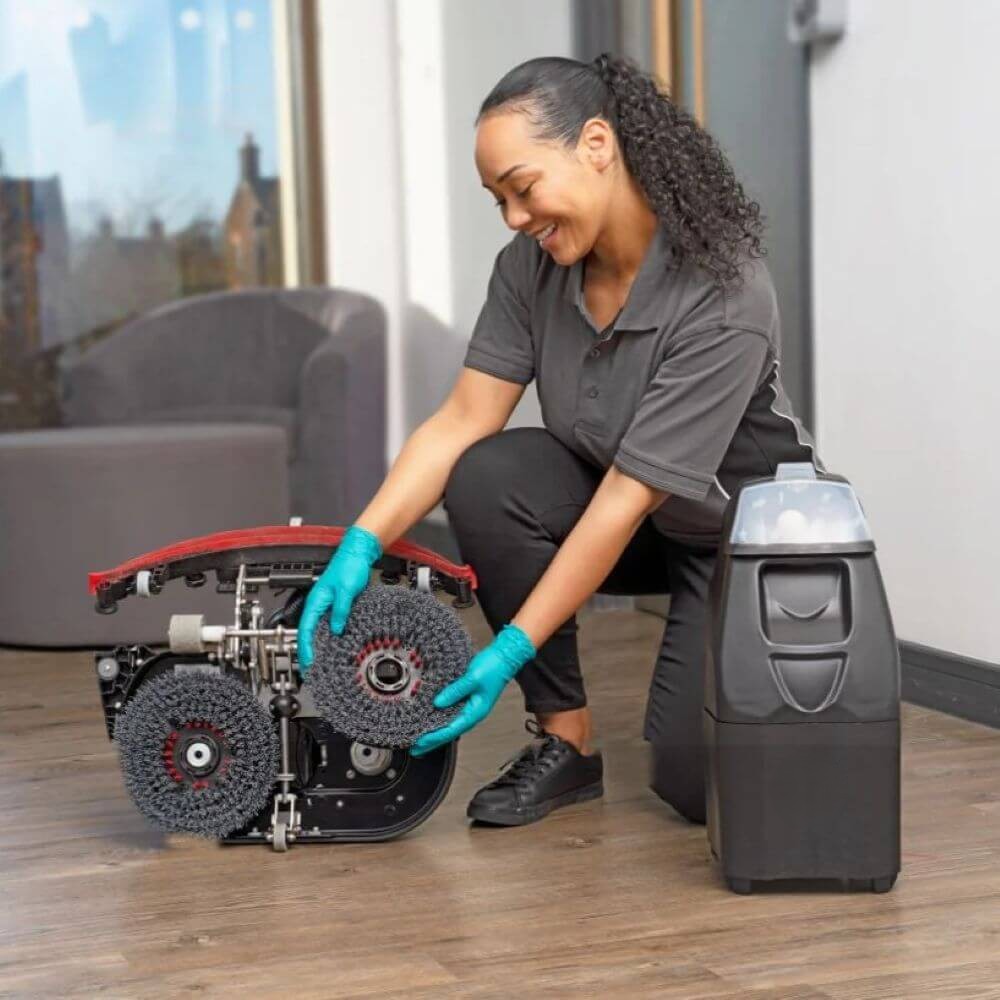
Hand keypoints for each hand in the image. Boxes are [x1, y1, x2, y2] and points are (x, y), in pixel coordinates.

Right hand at [296, 525, 381, 673]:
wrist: (358, 553)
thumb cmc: (350, 566)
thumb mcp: (347, 590)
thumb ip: (341, 610)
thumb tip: (337, 629)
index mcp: (316, 601)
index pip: (305, 629)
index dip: (305, 647)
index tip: (308, 662)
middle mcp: (318, 604)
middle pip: (309, 632)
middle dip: (308, 651)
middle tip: (310, 669)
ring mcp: (326, 604)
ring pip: (317, 629)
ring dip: (317, 645)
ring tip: (319, 661)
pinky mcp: (335, 604)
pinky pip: (328, 623)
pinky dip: (327, 636)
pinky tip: (332, 644)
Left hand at [410, 623, 535, 755]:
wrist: (506, 657)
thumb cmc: (494, 668)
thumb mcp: (472, 679)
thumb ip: (455, 691)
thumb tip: (438, 703)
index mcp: (475, 712)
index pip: (450, 730)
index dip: (433, 738)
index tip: (419, 744)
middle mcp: (472, 713)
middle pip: (449, 731)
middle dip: (432, 741)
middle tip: (415, 748)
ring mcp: (470, 706)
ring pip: (449, 723)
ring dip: (435, 730)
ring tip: (420, 736)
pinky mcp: (467, 698)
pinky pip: (451, 712)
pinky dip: (440, 717)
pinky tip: (431, 717)